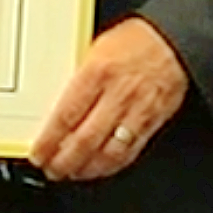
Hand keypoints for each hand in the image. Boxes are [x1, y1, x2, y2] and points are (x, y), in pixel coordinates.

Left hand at [31, 18, 188, 181]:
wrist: (174, 40)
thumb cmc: (136, 40)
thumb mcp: (96, 48)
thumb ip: (79, 78)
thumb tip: (58, 104)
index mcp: (96, 73)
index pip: (65, 116)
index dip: (49, 141)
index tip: (38, 153)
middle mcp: (116, 95)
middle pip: (84, 140)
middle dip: (64, 162)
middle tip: (52, 169)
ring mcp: (136, 111)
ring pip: (108, 152)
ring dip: (87, 168)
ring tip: (73, 172)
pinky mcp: (152, 122)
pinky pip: (130, 151)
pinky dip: (113, 165)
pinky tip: (101, 168)